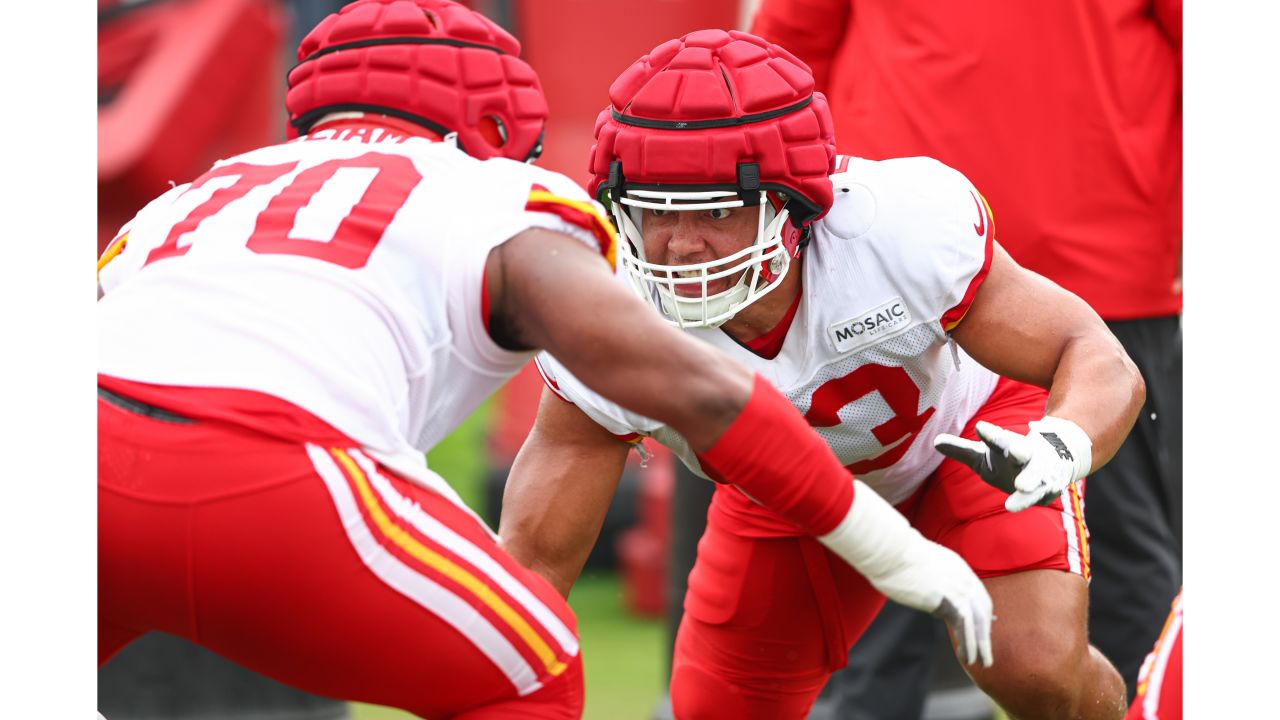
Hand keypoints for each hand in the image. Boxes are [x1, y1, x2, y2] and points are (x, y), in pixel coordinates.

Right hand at [818, 480, 993, 666]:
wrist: (890, 550)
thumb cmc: (893, 553)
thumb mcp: (919, 563)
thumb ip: (929, 576)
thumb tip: (928, 593)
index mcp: (957, 566)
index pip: (977, 593)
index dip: (982, 612)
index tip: (986, 626)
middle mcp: (962, 577)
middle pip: (983, 609)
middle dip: (986, 632)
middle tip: (987, 651)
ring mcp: (957, 589)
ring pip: (977, 622)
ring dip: (981, 645)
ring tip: (982, 662)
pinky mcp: (947, 601)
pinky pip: (964, 628)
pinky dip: (968, 645)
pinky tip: (967, 657)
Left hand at [934, 417, 1091, 512]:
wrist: (1053, 461)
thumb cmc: (1009, 459)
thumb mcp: (984, 455)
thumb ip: (961, 450)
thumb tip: (934, 441)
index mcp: (1007, 445)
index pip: (997, 439)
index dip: (990, 434)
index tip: (980, 427)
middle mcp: (1025, 456)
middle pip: (1022, 452)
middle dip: (1020, 450)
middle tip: (1017, 450)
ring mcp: (1040, 471)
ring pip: (1036, 475)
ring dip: (1030, 480)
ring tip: (1022, 486)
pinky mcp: (1050, 487)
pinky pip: (1045, 493)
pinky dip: (1038, 497)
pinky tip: (1033, 502)